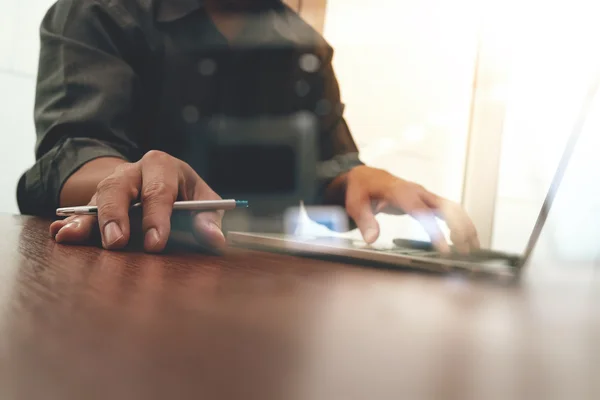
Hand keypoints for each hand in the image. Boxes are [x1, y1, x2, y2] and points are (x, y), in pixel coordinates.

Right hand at [50, 151, 224, 251]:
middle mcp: (132, 171)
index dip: (157, 217)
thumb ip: (209, 219)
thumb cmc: (187, 194)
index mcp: (162, 166)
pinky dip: (71, 223)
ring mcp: (112, 185)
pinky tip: (62, 233)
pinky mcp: (97, 202)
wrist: (162, 182)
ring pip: (97, 198)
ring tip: (75, 238)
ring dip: (88, 221)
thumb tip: (215, 240)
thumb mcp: (203, 200)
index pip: (158, 191)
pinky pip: (82, 211)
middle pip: (118, 189)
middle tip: (117, 243)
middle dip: (116, 215)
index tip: (155, 244)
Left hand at [342, 166, 479, 252]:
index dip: (435, 231)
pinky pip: (450, 211)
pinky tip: (465, 241)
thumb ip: (364, 221)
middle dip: (459, 229)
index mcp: (400, 192)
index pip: (422, 212)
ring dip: (466, 227)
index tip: (444, 249)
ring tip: (472, 249)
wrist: (367, 177)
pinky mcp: (428, 201)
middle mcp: (417, 192)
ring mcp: (425, 195)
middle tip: (463, 253)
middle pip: (446, 208)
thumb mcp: (356, 204)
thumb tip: (371, 239)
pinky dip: (461, 224)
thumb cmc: (361, 190)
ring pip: (453, 208)